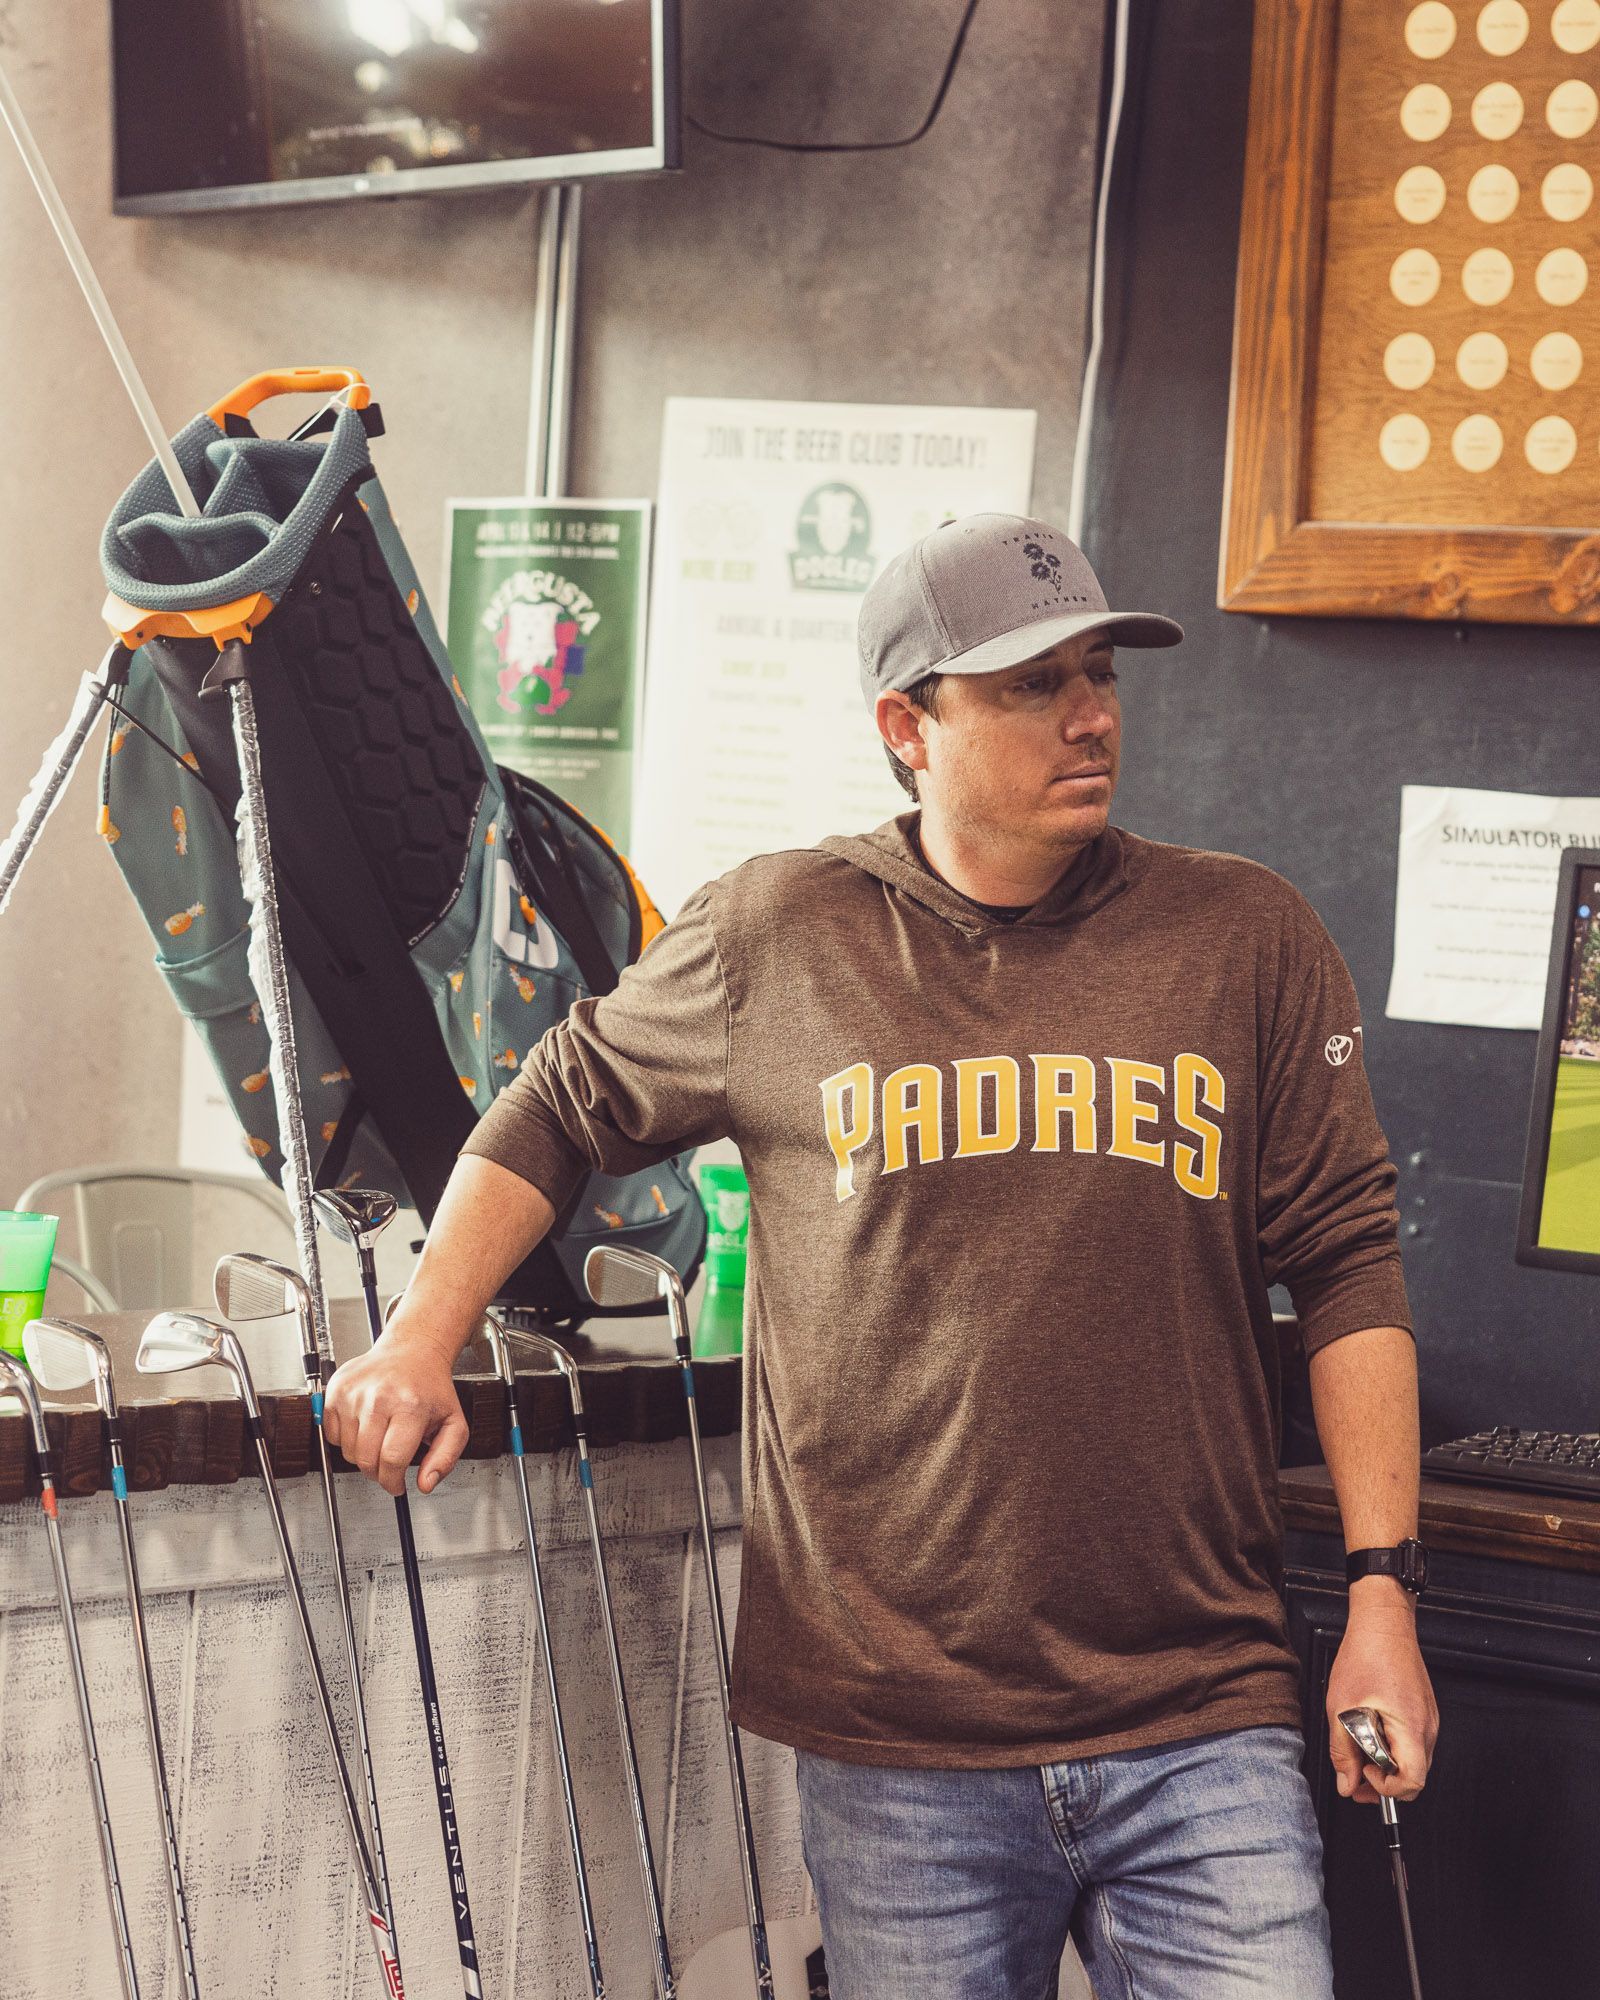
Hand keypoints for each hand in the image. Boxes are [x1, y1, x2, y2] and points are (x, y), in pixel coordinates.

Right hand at [322, 1314, 468, 1496]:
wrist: (412, 1351)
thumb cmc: (431, 1388)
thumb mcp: (453, 1423)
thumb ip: (445, 1458)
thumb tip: (426, 1484)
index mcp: (410, 1405)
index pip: (392, 1460)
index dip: (393, 1482)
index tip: (396, 1485)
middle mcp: (379, 1397)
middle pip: (366, 1460)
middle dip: (377, 1473)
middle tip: (388, 1466)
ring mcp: (354, 1393)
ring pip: (347, 1450)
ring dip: (361, 1455)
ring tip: (379, 1439)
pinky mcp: (336, 1390)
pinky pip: (331, 1434)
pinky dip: (345, 1439)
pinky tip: (364, 1425)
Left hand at [1325, 1584, 1438, 1805]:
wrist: (1383, 1624)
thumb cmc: (1366, 1656)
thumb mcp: (1342, 1707)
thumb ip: (1343, 1751)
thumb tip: (1347, 1784)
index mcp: (1411, 1729)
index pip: (1413, 1783)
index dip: (1386, 1788)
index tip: (1363, 1773)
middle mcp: (1428, 1728)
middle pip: (1415, 1777)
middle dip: (1384, 1782)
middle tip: (1355, 1772)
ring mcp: (1429, 1720)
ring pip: (1413, 1761)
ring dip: (1387, 1765)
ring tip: (1359, 1749)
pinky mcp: (1424, 1712)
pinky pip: (1412, 1743)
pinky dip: (1392, 1747)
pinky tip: (1371, 1733)